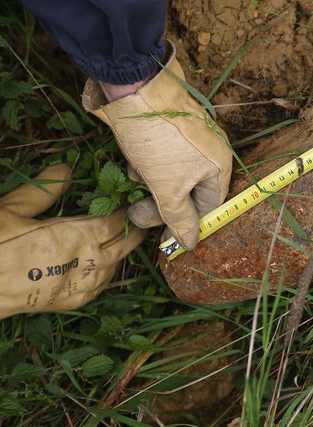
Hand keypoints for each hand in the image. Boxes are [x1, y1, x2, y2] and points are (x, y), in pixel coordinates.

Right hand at [0, 165, 145, 318]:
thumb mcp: (13, 209)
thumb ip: (44, 190)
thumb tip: (65, 169)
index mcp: (76, 237)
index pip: (116, 221)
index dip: (124, 209)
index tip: (128, 198)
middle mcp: (86, 263)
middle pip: (124, 244)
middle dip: (134, 228)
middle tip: (140, 215)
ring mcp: (80, 286)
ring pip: (115, 266)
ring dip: (122, 250)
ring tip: (125, 235)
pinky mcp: (69, 303)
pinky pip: (101, 285)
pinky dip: (108, 271)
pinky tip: (106, 264)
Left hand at [82, 42, 232, 250]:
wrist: (136, 88)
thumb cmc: (158, 142)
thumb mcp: (167, 187)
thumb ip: (179, 218)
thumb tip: (190, 244)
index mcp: (219, 166)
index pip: (210, 206)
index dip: (187, 224)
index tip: (164, 238)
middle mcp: (210, 152)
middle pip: (190, 192)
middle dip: (162, 204)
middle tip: (137, 213)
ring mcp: (192, 139)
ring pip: (174, 175)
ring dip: (152, 184)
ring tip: (134, 177)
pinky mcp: (173, 128)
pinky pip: (165, 157)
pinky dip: (150, 164)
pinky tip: (134, 161)